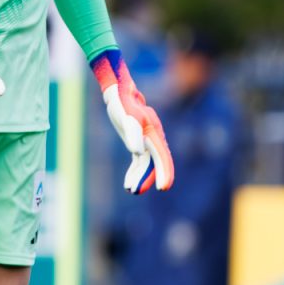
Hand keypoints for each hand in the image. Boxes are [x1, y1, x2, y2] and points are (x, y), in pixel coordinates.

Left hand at [92, 52, 174, 192]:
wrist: (120, 92)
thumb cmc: (123, 103)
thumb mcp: (125, 116)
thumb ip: (132, 132)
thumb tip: (137, 152)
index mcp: (153, 132)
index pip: (162, 155)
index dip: (164, 171)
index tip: (163, 187)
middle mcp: (153, 137)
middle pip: (156, 162)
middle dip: (151, 178)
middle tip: (138, 192)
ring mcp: (145, 140)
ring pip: (146, 163)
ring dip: (141, 177)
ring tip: (132, 190)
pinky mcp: (137, 141)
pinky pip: (139, 160)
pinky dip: (135, 171)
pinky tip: (129, 182)